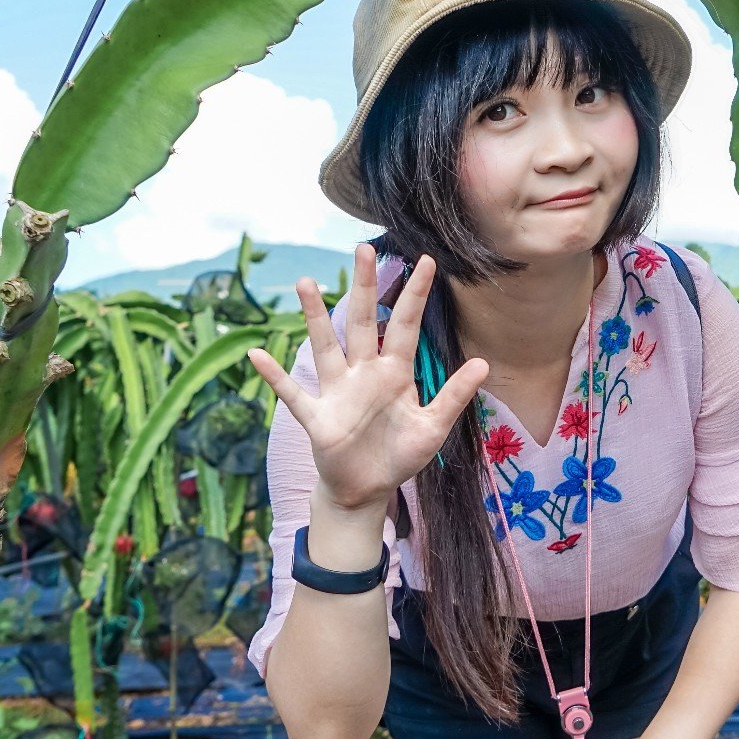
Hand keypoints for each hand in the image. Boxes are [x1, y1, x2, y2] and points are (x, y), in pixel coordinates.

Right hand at [246, 243, 489, 512]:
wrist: (367, 489)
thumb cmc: (398, 455)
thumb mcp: (432, 427)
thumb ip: (454, 396)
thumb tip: (483, 363)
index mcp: (394, 373)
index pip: (405, 325)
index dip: (414, 294)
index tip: (425, 260)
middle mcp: (364, 373)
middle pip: (363, 321)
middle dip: (364, 287)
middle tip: (363, 249)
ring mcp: (337, 392)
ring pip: (325, 346)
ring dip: (315, 316)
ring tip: (305, 282)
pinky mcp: (317, 417)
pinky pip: (292, 394)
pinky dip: (274, 377)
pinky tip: (256, 355)